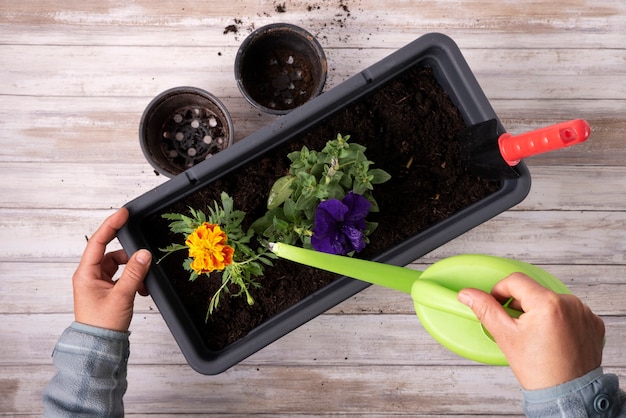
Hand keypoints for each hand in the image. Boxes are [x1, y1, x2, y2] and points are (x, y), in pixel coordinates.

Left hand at [72, 208, 151, 331]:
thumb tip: (144, 253)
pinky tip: (141, 289)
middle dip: (129, 256)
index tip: (123, 214)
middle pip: (111, 253)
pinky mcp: (107, 291)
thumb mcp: (122, 296)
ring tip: (143, 282)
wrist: (99, 347)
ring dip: (134, 270)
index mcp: (86, 274)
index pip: (98, 241)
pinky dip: (133, 280)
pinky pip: (122, 277)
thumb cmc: (102, 325)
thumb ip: (134, 273)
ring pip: (119, 266)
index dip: (111, 225)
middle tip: (144, 256)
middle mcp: (90, 276)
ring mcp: (98, 283)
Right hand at [458, 273, 604, 389]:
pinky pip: (569, 311)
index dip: (499, 291)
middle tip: (515, 327)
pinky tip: (552, 338)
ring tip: (535, 335)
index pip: (515, 280)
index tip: (497, 305)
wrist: (568, 395)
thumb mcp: (505, 336)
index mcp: (547, 303)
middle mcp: (570, 303)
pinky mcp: (593, 323)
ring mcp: (584, 313)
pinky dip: (558, 320)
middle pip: (533, 291)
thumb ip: (485, 309)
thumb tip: (467, 294)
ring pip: (551, 300)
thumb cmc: (539, 371)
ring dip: (539, 311)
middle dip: (519, 305)